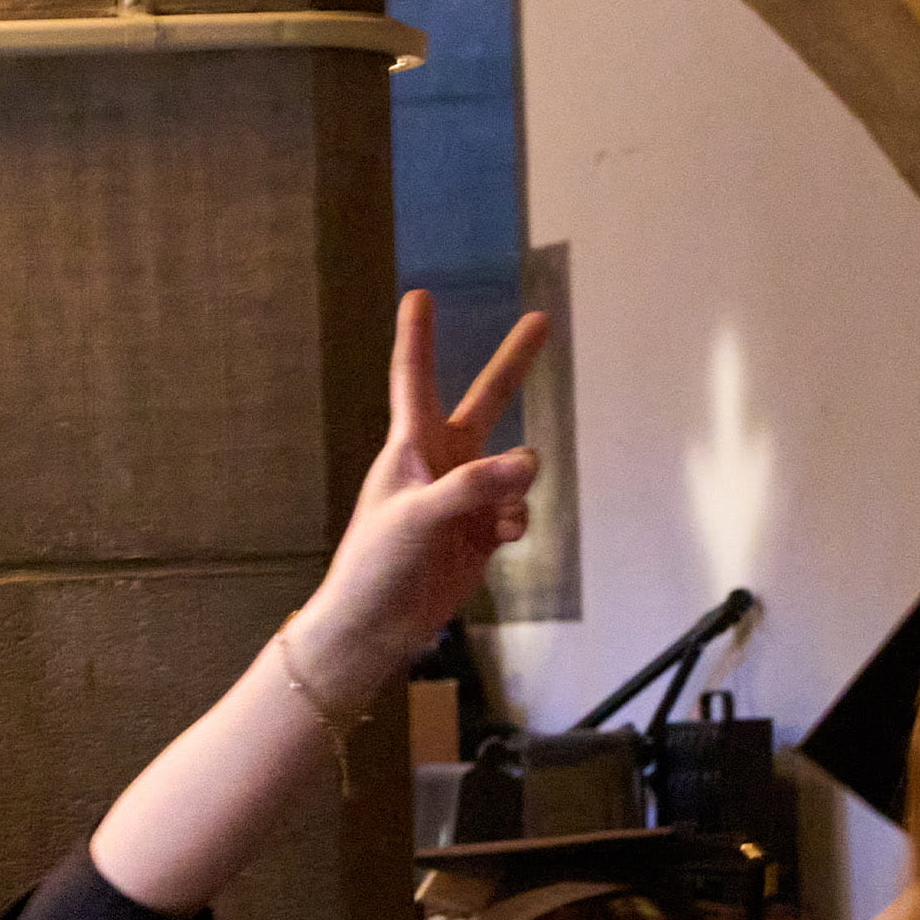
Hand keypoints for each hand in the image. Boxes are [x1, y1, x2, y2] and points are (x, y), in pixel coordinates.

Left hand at [285, 292, 551, 677]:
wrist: (376, 625)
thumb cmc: (376, 563)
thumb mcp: (418, 517)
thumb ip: (474, 486)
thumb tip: (531, 461)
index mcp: (411, 446)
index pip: (416, 378)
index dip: (419, 337)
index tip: (419, 294)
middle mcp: (442, 461)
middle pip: (487, 400)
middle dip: (515, 362)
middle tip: (542, 319)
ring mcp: (465, 495)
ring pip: (515, 470)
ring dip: (515, 491)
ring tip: (493, 520)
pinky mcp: (481, 530)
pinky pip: (517, 509)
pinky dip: (515, 522)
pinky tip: (499, 540)